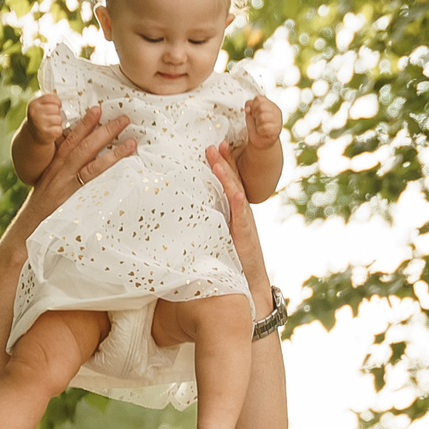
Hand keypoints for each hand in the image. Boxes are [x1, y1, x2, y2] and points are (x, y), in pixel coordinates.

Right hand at [24, 107, 136, 225]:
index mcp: (55, 162)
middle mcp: (61, 167)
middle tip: (123, 117)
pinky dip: (107, 167)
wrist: (30, 222)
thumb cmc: (43, 204)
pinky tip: (122, 163)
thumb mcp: (50, 182)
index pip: (71, 138)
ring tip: (131, 140)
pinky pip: (92, 176)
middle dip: (105, 129)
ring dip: (112, 147)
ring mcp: (67, 179)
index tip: (97, 109)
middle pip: (84, 142)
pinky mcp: (73, 192)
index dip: (85, 123)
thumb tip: (84, 162)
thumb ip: (64, 171)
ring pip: (90, 156)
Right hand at [25, 90, 66, 142]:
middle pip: (56, 109)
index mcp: (34, 104)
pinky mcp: (44, 134)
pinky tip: (52, 131)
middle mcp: (35, 113)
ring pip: (58, 119)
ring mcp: (39, 123)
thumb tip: (67, 99)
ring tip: (52, 124)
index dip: (57, 102)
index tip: (56, 106)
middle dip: (57, 113)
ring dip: (58, 123)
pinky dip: (58, 131)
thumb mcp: (40, 107)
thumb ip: (49, 101)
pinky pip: (59, 130)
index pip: (52, 98)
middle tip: (52, 117)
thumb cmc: (41, 118)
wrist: (34, 135)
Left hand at [202, 142, 265, 282]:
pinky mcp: (246, 237)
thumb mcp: (214, 239)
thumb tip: (179, 219)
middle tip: (214, 144)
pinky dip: (239, 203)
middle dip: (224, 162)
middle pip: (233, 182)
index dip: (223, 165)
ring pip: (236, 194)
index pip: (228, 183)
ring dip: (228, 175)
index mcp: (233, 212)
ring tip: (219, 158)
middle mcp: (240, 214)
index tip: (214, 147)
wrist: (248, 284)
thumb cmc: (230, 263)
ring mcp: (244, 223)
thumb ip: (202, 226)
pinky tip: (236, 193)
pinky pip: (242, 217)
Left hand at [244, 94, 283, 148]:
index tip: (254, 113)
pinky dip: (260, 130)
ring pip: (262, 117)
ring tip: (260, 126)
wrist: (261, 141)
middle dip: (255, 115)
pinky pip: (264, 127)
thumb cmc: (256, 126)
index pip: (258, 99)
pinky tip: (262, 132)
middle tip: (257, 120)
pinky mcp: (276, 130)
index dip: (253, 107)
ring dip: (257, 123)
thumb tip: (248, 108)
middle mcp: (275, 110)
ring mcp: (278, 120)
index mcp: (269, 104)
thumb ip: (249, 105)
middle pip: (261, 107)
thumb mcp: (251, 113)